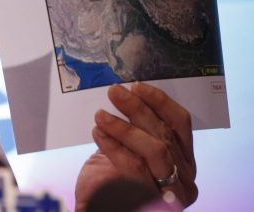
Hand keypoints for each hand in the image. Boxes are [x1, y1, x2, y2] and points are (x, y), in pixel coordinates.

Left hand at [74, 82, 197, 210]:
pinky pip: (135, 168)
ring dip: (125, 128)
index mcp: (183, 160)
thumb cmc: (111, 183)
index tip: (137, 85)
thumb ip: (131, 130)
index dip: (160, 101)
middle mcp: (184, 177)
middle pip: (166, 134)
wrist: (99, 211)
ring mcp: (171, 191)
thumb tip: (121, 96)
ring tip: (101, 115)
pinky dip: (115, 147)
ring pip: (156, 150)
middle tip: (114, 92)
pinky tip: (98, 134)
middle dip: (138, 109)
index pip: (180, 123)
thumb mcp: (125, 151)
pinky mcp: (153, 201)